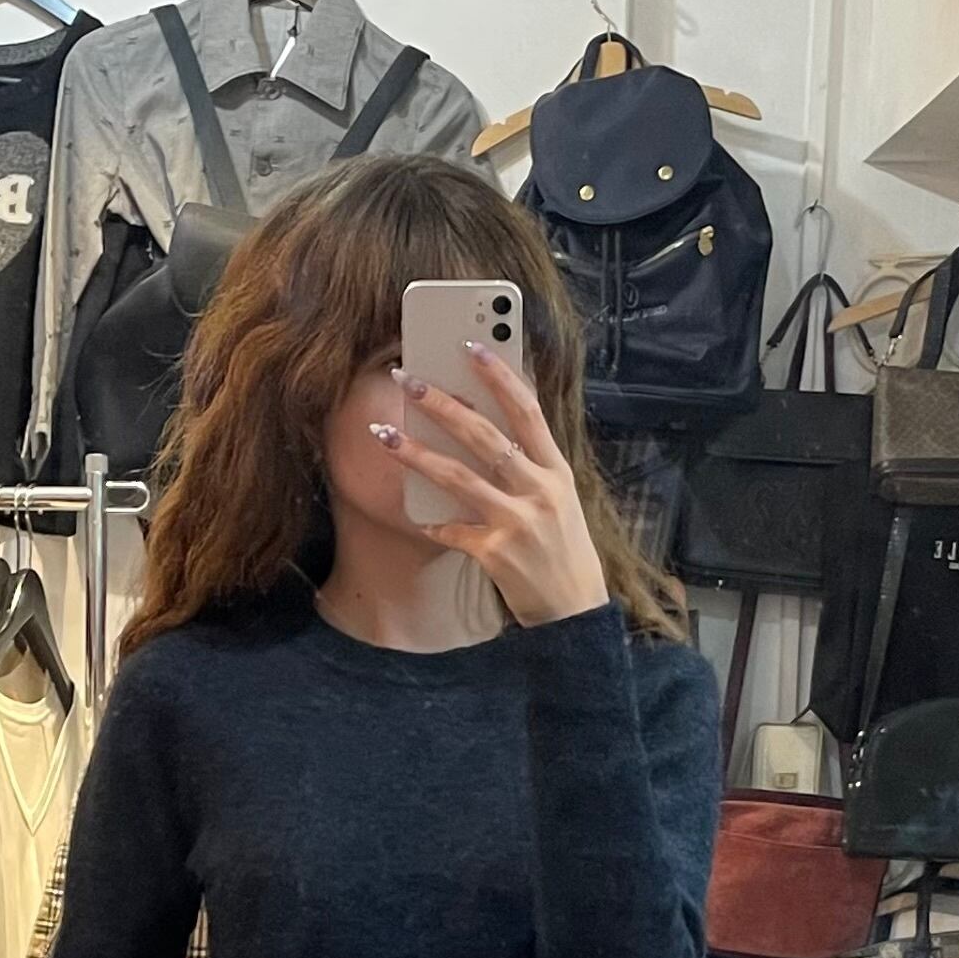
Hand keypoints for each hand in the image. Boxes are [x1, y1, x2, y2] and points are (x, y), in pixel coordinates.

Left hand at [375, 346, 608, 625]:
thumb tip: (484, 428)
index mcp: (557, 471)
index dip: (498, 374)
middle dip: (442, 403)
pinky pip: (453, 531)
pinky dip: (433, 523)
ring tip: (384, 433)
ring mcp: (517, 523)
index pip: (527, 410)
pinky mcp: (496, 554)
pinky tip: (415, 516)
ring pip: (458, 476)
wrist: (574, 613)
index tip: (469, 344)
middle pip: (484, 435)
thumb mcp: (560, 502)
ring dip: (416, 452)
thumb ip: (530, 467)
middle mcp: (539, 491)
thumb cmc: (563, 552)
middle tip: (407, 379)